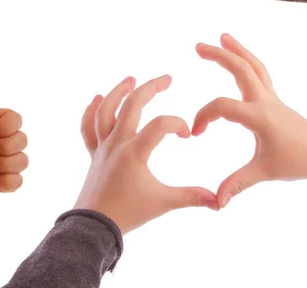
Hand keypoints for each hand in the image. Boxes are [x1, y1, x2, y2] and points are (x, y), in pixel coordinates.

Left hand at [75, 75, 217, 233]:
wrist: (94, 227)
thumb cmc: (129, 214)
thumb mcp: (163, 203)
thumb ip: (191, 197)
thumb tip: (219, 201)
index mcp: (134, 153)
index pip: (160, 125)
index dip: (177, 124)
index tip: (187, 135)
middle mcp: (116, 143)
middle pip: (131, 105)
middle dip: (151, 88)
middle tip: (167, 78)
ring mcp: (102, 146)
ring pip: (105, 110)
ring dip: (118, 91)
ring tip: (132, 79)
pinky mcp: (93, 153)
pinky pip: (87, 128)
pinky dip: (89, 111)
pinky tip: (97, 97)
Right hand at [192, 34, 306, 208]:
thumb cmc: (297, 161)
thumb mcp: (265, 172)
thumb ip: (237, 183)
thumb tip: (216, 202)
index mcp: (258, 116)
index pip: (222, 106)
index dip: (204, 116)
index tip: (196, 133)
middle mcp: (264, 100)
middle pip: (240, 68)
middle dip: (218, 55)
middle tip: (198, 46)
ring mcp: (270, 96)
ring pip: (253, 65)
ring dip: (236, 50)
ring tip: (222, 37)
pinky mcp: (274, 98)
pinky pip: (259, 72)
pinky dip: (247, 60)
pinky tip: (240, 57)